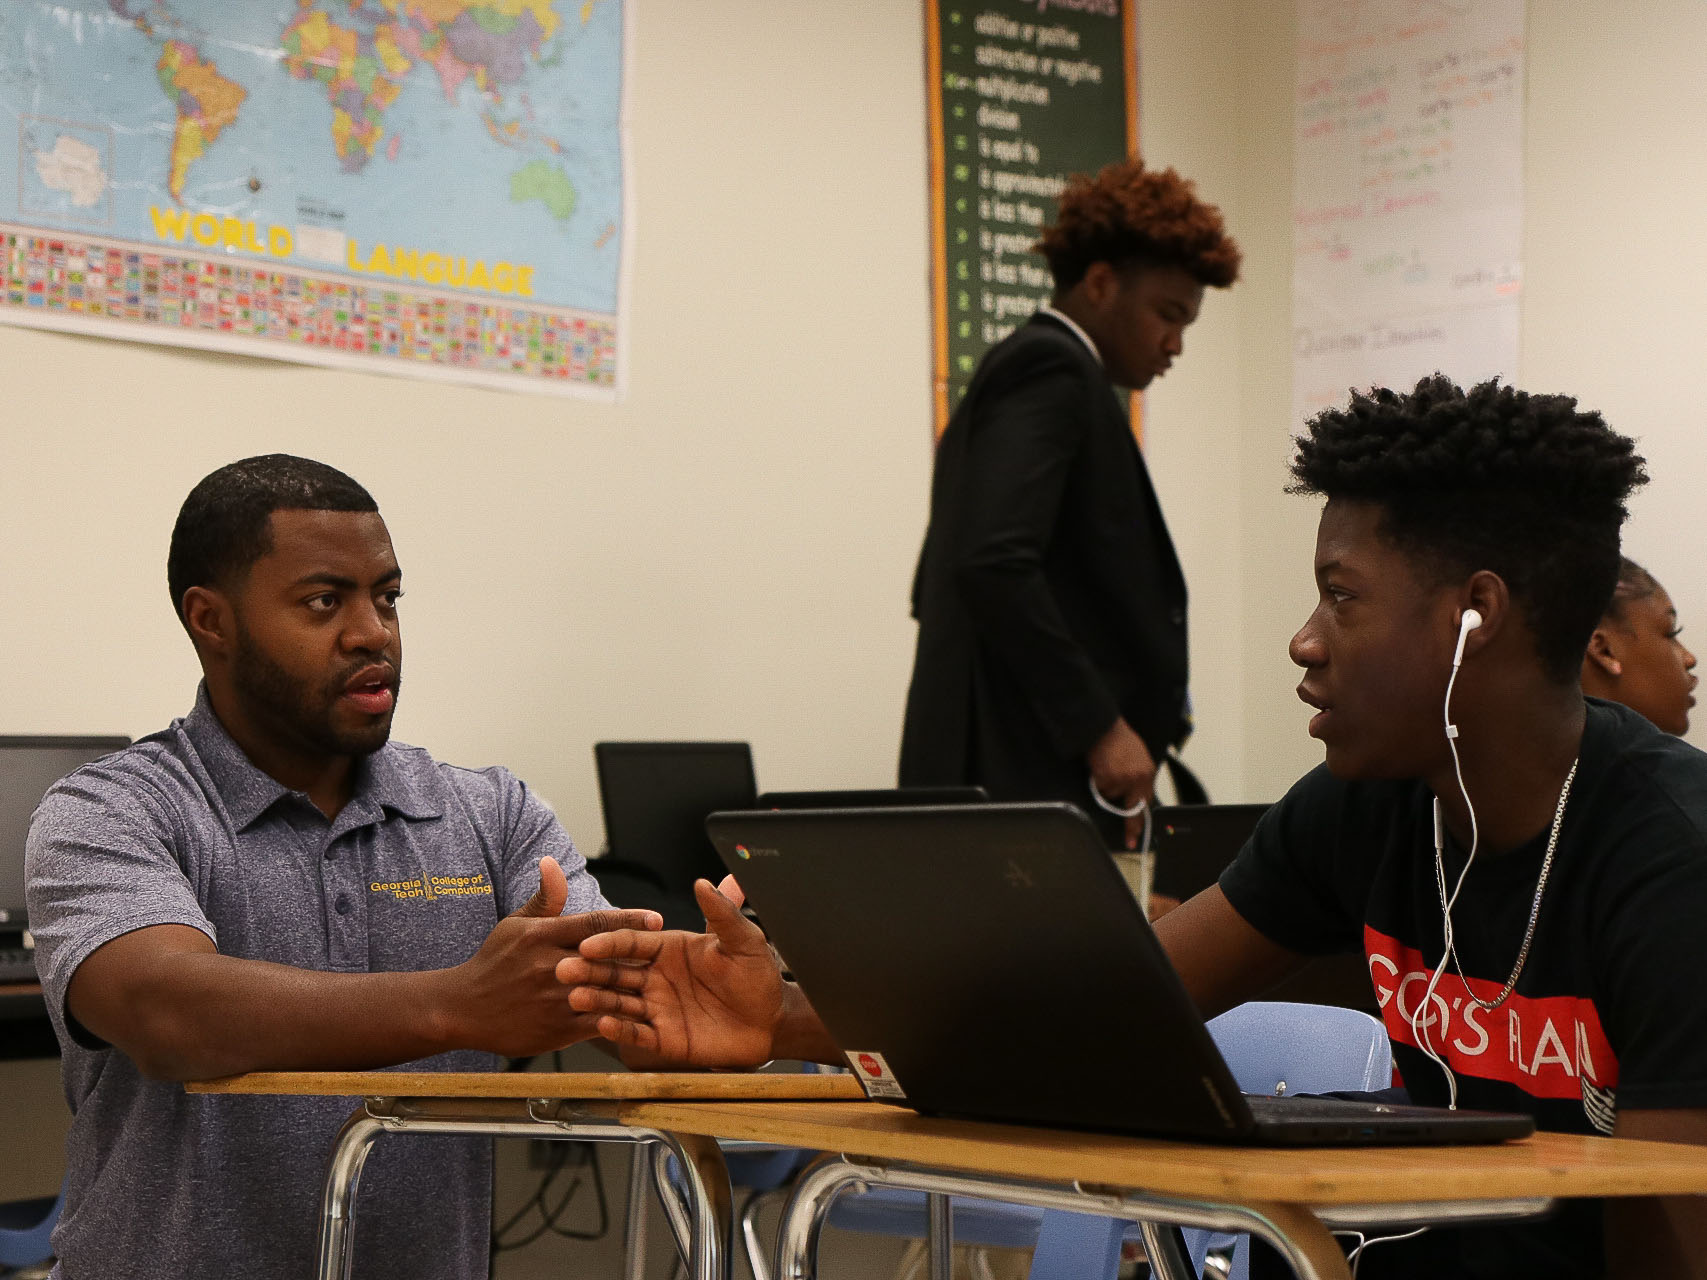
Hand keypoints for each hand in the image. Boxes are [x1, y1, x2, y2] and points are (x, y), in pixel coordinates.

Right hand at [444, 857, 662, 1058]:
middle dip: (639, 956)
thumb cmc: (494, 962)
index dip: (629, 919)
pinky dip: (617, 1018)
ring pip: (605, 993)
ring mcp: (554, 1000)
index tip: (656, 919)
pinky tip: (635, 1013)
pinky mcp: (556, 1029)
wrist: (463, 1009)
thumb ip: (545, 898)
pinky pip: (596, 1023)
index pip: (595, 923)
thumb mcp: (516, 924)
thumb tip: (552, 861)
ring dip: (633, 989)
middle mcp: (551, 967)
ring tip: (659, 984)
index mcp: (543, 937)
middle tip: (666, 952)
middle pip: (606, 959)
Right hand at [558, 875, 783, 1067]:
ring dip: (597, 999)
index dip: (609, 942)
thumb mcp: (744, 940)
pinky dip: (619, 1029)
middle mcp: (657, 977)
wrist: (773, 1021)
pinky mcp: (664, 1038)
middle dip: (590, 970)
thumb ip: (722, 913)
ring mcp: (658, 1008)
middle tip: (565, 969)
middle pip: (617, 971)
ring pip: (619, 1002)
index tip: (587, 943)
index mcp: (669, 949)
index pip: (631, 942)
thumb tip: (705, 882)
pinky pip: (636, 1033)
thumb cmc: (759, 976)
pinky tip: (603, 1023)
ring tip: (576, 997)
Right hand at [1087, 717, 1155, 848]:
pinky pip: (1100, 787)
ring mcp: (1123, 779)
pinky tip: (1100, 765)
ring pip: (1111, 795)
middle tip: (1130, 841)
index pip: (1146, 801)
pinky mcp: (1108, 778)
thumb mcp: (1137, 758)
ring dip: (1106, 785)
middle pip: (1133, 809)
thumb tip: (1133, 794)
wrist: (1104, 728)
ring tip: (1106, 767)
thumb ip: (1138, 776)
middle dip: (1132, 826)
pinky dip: (1097, 779)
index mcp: (1148, 772)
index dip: (1141, 820)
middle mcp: (1138, 778)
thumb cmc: (1119, 740)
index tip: (1139, 835)